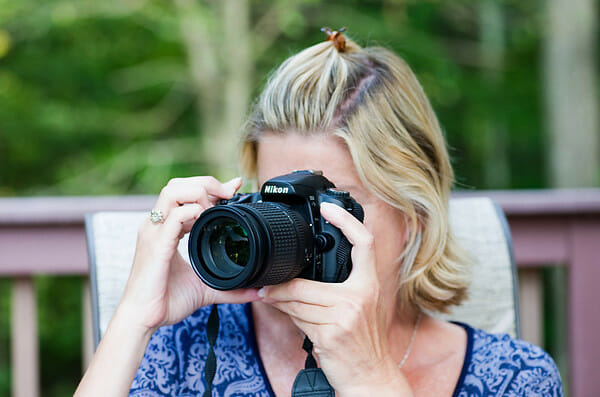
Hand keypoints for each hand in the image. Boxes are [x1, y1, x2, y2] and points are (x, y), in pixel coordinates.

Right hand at [118, 176, 260, 332]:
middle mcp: (158, 225)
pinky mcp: (155, 244)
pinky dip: (192, 212)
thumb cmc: (166, 301)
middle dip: (206, 183)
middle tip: (230, 194)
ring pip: (172, 191)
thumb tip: (258, 291)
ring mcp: (154, 232)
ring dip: (198, 193)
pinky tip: (204, 221)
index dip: (210, 186)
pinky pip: (173, 217)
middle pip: (178, 184)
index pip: (184, 194)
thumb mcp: (205, 289)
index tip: (235, 187)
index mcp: (166, 229)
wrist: (143, 319)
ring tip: (214, 208)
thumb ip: (231, 288)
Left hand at [259, 202, 412, 395]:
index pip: (364, 243)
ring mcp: (346, 315)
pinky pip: (299, 318)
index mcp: (370, 284)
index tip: (327, 208)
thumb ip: (340, 288)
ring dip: (281, 302)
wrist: (370, 375)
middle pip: (308, 281)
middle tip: (268, 286)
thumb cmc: (363, 342)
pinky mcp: (331, 333)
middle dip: (283, 287)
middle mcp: (361, 296)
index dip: (346, 221)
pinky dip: (288, 317)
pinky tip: (288, 317)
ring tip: (274, 301)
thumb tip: (300, 275)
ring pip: (299, 300)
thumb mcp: (360, 308)